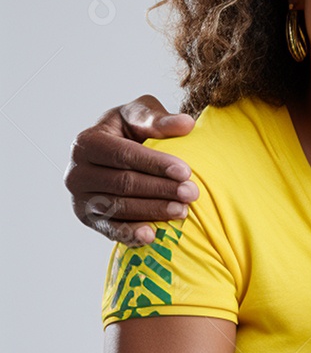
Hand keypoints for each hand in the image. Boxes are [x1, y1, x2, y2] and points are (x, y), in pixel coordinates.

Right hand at [64, 95, 197, 243]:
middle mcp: (77, 172)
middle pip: (123, 183)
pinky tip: (152, 236)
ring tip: (182, 211)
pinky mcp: (89, 219)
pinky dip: (130, 234)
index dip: (155, 164)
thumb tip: (186, 124)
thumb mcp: (141, 116)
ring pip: (119, 208)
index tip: (185, 171)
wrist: (117, 155)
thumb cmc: (132, 130)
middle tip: (191, 193)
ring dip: (152, 211)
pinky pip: (110, 229)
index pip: (123, 155)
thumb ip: (159, 119)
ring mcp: (80, 199)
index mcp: (87, 142)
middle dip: (160, 189)